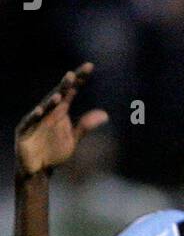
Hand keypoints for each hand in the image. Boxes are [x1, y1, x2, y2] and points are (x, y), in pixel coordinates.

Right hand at [15, 63, 108, 180]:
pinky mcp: (25, 130)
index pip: (71, 91)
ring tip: (60, 95)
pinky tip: (41, 111)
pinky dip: (36, 116)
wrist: (39, 168)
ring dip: (52, 102)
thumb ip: (86, 125)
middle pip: (58, 95)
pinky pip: (30, 121)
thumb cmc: (55, 150)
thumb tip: (105, 114)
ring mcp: (36, 119)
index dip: (80, 79)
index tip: (90, 66)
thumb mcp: (73, 137)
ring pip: (45, 107)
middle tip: (73, 75)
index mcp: (61, 110)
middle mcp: (49, 111)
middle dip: (64, 86)